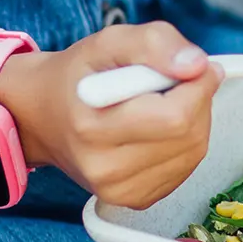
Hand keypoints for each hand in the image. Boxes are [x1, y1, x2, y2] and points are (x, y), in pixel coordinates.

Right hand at [0, 23, 220, 208]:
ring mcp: (120, 190)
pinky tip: (158, 129)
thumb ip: (154, 43)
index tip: (193, 66)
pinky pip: (186, 167)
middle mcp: (104, 169)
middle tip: (173, 82)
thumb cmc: (80, 75)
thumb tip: (197, 65)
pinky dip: (184, 143)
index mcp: (92, 128)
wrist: (45, 116)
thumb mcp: (109, 41)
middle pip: (189, 135)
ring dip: (192, 120)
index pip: (176, 116)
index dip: (197, 85)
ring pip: (194, 151)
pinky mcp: (136, 200)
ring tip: (161, 104)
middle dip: (195, 100)